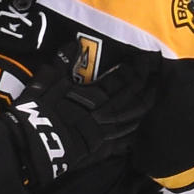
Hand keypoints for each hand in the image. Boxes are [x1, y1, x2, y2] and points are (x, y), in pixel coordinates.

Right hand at [0, 50, 155, 189]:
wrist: (35, 145)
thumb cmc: (39, 111)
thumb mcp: (47, 81)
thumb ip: (63, 62)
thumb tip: (75, 43)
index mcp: (94, 94)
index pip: (122, 78)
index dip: (136, 68)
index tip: (147, 58)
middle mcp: (105, 112)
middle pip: (134, 97)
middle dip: (148, 83)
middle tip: (158, 72)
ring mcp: (106, 132)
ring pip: (134, 118)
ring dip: (146, 105)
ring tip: (154, 94)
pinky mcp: (101, 150)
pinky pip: (124, 141)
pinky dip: (134, 133)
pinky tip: (140, 128)